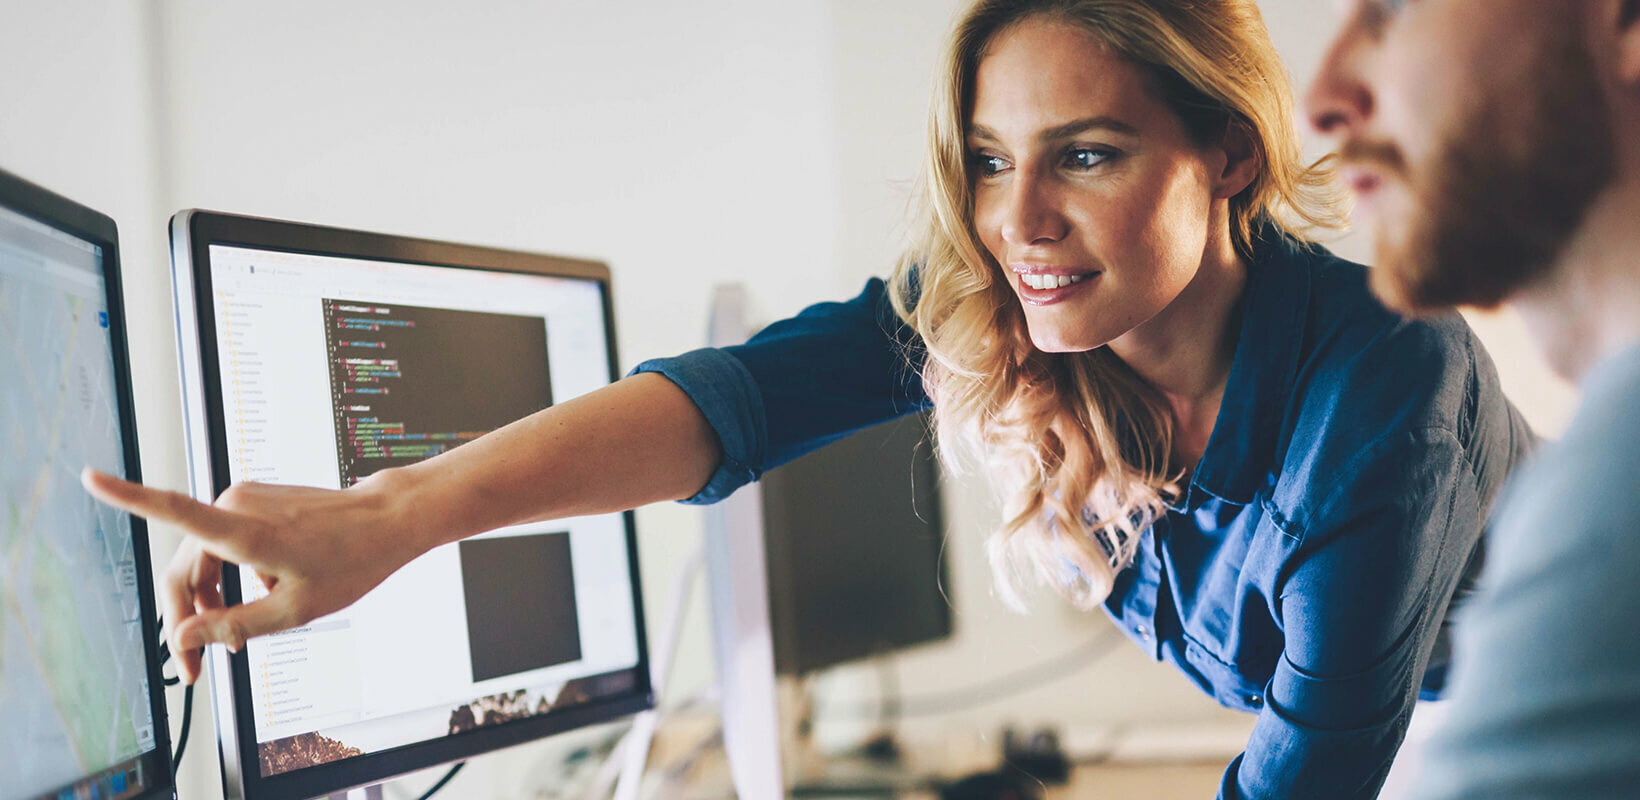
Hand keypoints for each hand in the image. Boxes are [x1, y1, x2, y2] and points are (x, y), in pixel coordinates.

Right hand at [80, 468, 425, 683]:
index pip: (174, 510)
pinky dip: (227, 577)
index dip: (128, 496)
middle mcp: (236, 506)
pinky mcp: (253, 501)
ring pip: (202, 559)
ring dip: (208, 601)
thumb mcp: (294, 611)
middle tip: (194, 671)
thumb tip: (183, 639)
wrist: (387, 521)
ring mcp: (244, 499)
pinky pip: (223, 544)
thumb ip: (232, 626)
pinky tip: (252, 602)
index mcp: (244, 530)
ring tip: (229, 642)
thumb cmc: (350, 562)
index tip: (90, 478)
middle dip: (186, 620)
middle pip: (185, 568)